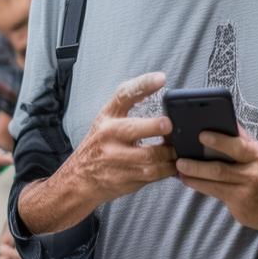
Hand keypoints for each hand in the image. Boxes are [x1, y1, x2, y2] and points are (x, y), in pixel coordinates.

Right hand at [67, 72, 176, 205]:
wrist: (79, 180)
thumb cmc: (99, 145)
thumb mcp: (106, 120)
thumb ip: (128, 103)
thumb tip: (158, 83)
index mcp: (108, 116)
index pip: (124, 95)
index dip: (143, 84)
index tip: (160, 78)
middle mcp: (110, 135)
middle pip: (134, 129)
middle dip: (154, 126)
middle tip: (169, 124)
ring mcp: (116, 159)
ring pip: (149, 156)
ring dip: (169, 152)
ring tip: (178, 147)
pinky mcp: (125, 178)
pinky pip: (153, 174)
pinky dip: (168, 169)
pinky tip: (173, 164)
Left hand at [175, 128, 257, 231]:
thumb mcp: (256, 156)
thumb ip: (239, 141)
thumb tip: (219, 121)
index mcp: (255, 152)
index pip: (237, 141)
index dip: (219, 138)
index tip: (200, 133)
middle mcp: (253, 167)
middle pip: (226, 159)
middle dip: (201, 158)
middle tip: (183, 153)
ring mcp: (247, 185)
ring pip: (217, 175)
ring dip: (195, 170)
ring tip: (180, 166)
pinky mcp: (239, 201)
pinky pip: (214, 190)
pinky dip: (198, 184)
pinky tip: (187, 179)